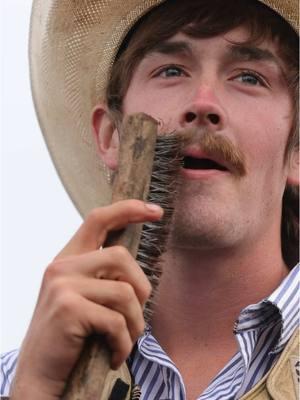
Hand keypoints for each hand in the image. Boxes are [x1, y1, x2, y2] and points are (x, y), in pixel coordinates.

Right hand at [10, 200, 162, 398]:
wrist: (39, 375)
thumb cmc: (69, 336)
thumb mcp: (82, 297)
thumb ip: (100, 275)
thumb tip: (134, 264)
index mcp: (68, 259)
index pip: (98, 219)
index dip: (128, 209)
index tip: (155, 210)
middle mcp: (62, 266)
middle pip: (121, 256)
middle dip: (140, 288)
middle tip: (136, 315)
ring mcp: (63, 286)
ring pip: (125, 292)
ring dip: (134, 323)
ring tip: (125, 340)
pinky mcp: (69, 308)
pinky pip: (117, 321)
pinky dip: (124, 343)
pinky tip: (115, 355)